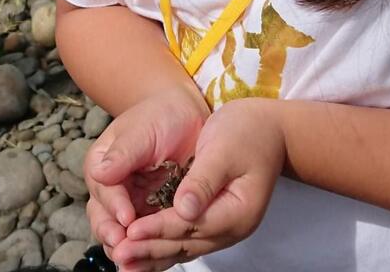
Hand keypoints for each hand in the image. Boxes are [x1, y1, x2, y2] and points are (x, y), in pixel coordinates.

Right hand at [84, 83, 209, 259]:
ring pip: (120, 234)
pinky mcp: (150, 214)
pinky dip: (147, 250)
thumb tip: (100, 174)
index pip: (103, 191)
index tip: (126, 219)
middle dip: (113, 235)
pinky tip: (152, 264)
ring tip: (135, 265)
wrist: (187, 115)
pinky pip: (144, 237)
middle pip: (104, 219)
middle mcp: (111, 189)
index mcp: (102, 165)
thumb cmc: (161, 115)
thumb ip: (123, 154)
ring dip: (127, 249)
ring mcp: (130, 204)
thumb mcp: (142, 129)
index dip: (114, 207)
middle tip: (126, 249)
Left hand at [111, 98, 285, 271]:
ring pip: (183, 248)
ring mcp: (224, 226)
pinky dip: (162, 247)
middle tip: (119, 255)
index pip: (190, 225)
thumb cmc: (248, 132)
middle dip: (149, 249)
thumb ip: (203, 180)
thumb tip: (183, 210)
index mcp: (237, 210)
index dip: (158, 228)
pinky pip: (185, 240)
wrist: (270, 130)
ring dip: (153, 255)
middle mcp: (231, 226)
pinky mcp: (214, 220)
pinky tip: (142, 253)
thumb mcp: (224, 149)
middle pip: (185, 243)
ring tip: (124, 262)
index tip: (130, 232)